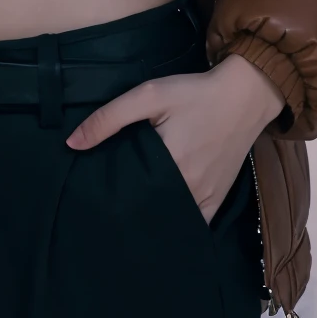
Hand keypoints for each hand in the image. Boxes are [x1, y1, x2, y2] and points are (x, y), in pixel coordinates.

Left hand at [65, 55, 284, 220]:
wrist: (244, 96)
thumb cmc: (194, 94)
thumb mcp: (149, 95)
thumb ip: (110, 118)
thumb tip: (72, 144)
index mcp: (168, 164)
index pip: (129, 189)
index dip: (110, 192)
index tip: (93, 193)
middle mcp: (188, 188)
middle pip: (148, 206)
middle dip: (128, 206)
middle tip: (108, 203)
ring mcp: (205, 198)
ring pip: (170, 217)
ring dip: (151, 215)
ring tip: (129, 211)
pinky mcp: (218, 200)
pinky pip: (193, 223)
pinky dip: (177, 223)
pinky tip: (160, 220)